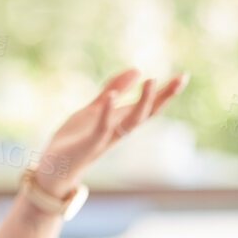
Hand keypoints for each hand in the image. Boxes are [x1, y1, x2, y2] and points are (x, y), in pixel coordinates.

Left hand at [32, 69, 187, 197]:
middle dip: (163, 97)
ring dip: (142, 103)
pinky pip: (101, 128)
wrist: (54, 168)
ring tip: (151, 80)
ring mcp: (105, 139)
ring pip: (130, 122)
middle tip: (180, 79)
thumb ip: (114, 90)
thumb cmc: (75, 139)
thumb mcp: (95, 109)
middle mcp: (118, 132)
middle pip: (147, 114)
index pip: (149, 107)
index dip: (166, 93)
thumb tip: (137, 69)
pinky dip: (107, 113)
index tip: (183, 76)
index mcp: (120, 122)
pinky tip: (112, 97)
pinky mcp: (88, 144)